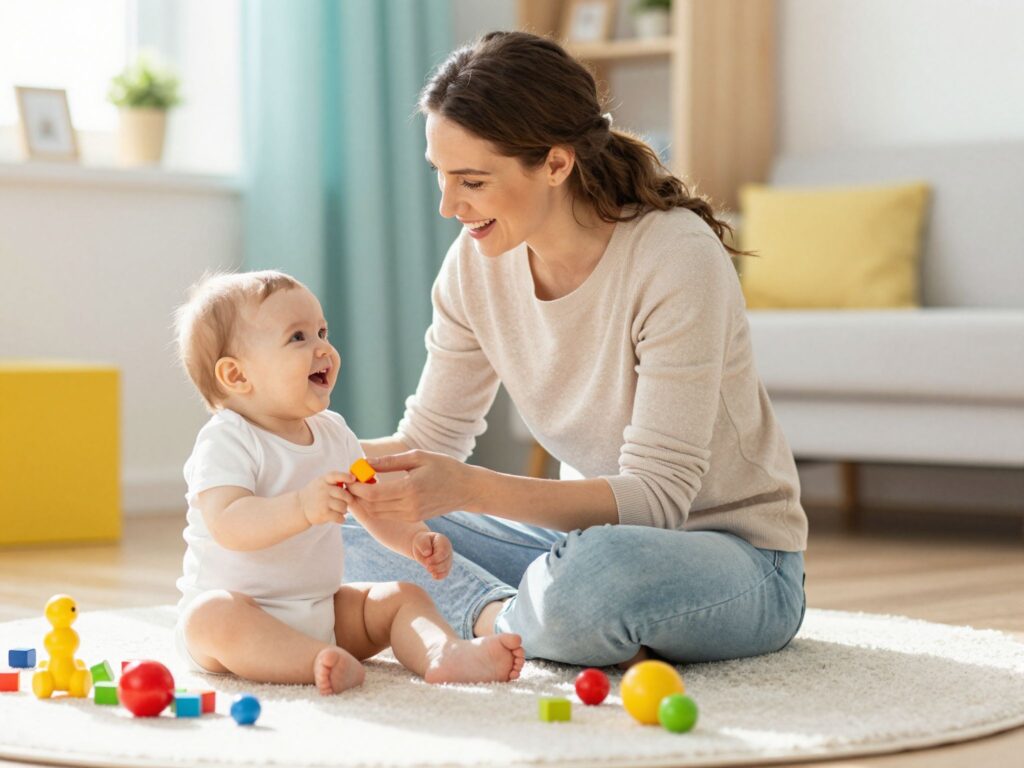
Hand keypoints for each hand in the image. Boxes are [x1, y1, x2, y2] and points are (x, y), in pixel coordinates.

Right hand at [297, 471, 353, 525]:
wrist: (300, 507)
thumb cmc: (315, 493)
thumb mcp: (321, 482)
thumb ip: (334, 480)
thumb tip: (354, 479)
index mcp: (324, 480)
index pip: (336, 475)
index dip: (345, 476)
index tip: (353, 479)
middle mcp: (323, 490)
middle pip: (344, 495)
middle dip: (348, 500)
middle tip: (345, 502)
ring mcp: (323, 502)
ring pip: (343, 507)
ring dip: (344, 510)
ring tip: (339, 510)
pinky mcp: (324, 513)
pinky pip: (340, 517)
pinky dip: (341, 519)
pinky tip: (338, 518)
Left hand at [343, 450, 479, 523]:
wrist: (466, 489)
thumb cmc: (444, 467)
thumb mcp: (418, 457)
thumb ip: (390, 461)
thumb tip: (365, 462)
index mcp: (410, 489)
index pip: (372, 494)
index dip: (356, 486)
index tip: (350, 475)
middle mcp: (409, 506)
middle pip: (371, 506)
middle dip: (356, 495)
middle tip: (351, 480)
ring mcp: (411, 515)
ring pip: (377, 513)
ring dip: (364, 501)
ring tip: (361, 484)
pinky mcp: (413, 518)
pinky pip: (387, 514)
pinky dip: (376, 505)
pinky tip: (375, 491)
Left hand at [412, 531, 452, 579]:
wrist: (422, 547)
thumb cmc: (422, 542)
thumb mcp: (420, 541)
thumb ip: (424, 545)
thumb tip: (428, 553)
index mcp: (443, 541)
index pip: (443, 551)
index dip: (436, 558)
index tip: (427, 562)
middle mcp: (448, 550)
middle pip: (446, 560)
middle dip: (437, 566)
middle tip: (427, 568)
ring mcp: (448, 558)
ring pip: (446, 567)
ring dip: (438, 571)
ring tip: (428, 570)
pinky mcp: (445, 566)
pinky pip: (446, 572)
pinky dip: (441, 576)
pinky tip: (434, 576)